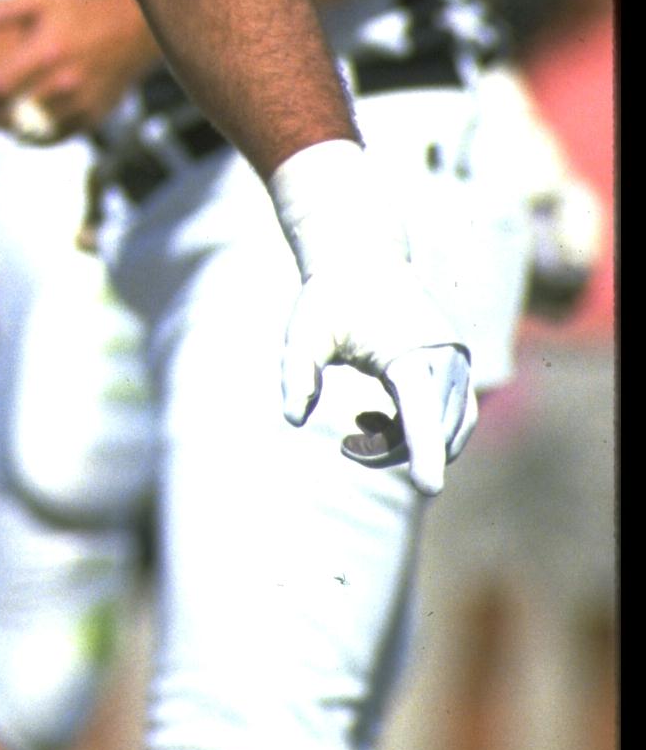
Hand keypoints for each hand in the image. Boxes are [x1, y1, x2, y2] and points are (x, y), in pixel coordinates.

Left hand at [0, 0, 156, 139]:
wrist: (134, 30)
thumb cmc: (81, 11)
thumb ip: (4, 8)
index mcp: (47, 51)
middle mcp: (64, 81)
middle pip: (12, 113)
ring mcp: (80, 102)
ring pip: (33, 130)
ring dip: (12, 125)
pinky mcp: (93, 117)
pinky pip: (56, 136)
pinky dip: (37, 134)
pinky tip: (26, 122)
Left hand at [279, 265, 474, 496]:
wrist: (363, 258)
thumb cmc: (329, 297)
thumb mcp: (303, 333)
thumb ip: (297, 374)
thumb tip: (293, 418)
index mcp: (410, 351)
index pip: (423, 413)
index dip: (425, 453)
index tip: (428, 490)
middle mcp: (445, 358)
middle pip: (434, 432)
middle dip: (394, 452)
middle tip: (345, 446)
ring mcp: (457, 362)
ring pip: (448, 429)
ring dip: (408, 444)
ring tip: (359, 428)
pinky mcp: (457, 365)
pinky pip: (451, 416)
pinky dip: (420, 430)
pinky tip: (374, 419)